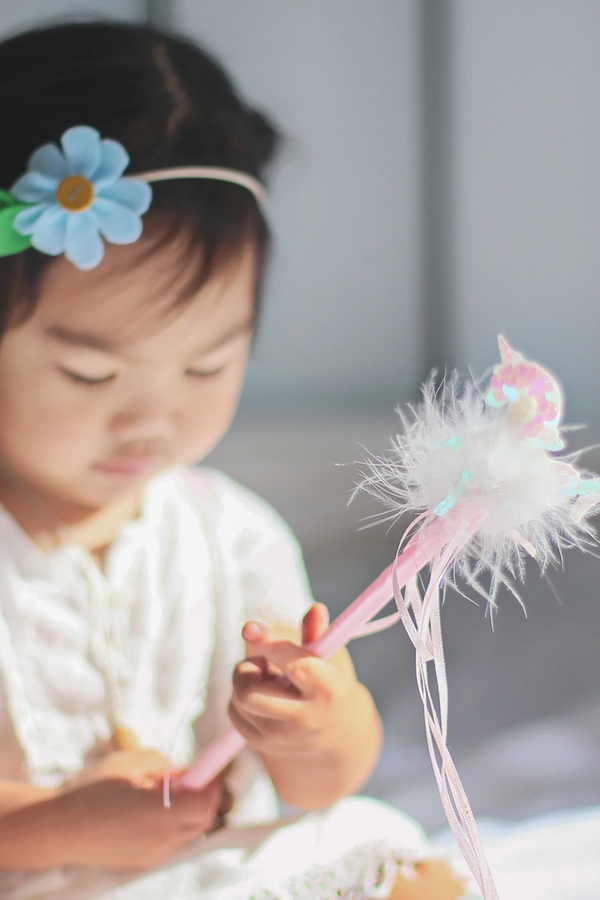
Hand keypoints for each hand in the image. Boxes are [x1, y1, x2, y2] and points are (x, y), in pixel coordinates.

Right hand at [56, 749, 222, 868]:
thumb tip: (185, 772)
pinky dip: (175, 823)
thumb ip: (164, 766)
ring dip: (191, 811)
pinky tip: (153, 808)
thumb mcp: (129, 763)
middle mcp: (162, 840)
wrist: (57, 829)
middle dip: (206, 796)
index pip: (207, 802)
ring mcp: (153, 855)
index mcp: (161, 814)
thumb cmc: (91, 790)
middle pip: (203, 820)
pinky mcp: (143, 861)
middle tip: (192, 775)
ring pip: (189, 833)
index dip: (213, 782)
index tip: (210, 766)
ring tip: (167, 791)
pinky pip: (172, 842)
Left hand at [229, 603, 356, 757]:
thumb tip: (315, 608)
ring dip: (246, 680)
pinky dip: (239, 698)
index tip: (249, 627)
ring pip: (238, 699)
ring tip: (269, 680)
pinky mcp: (263, 745)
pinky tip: (263, 697)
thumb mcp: (330, 659)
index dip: (269, 643)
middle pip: (250, 691)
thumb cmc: (328, 685)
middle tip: (263, 663)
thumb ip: (317, 634)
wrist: (337, 737)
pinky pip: (233, 712)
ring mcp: (281, 737)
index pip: (295, 665)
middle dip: (248, 668)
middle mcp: (305, 719)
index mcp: (328, 690)